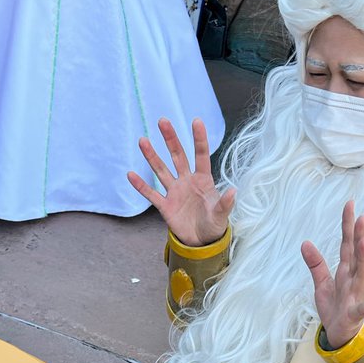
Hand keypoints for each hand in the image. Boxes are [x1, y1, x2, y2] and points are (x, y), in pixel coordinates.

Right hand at [128, 118, 234, 247]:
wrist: (202, 241)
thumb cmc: (214, 225)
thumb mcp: (221, 215)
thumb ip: (225, 203)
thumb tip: (233, 191)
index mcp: (203, 180)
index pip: (201, 156)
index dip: (199, 139)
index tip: (196, 120)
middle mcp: (187, 182)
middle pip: (178, 156)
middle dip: (171, 139)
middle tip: (163, 121)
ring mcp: (175, 192)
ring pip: (161, 170)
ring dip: (152, 156)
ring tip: (143, 141)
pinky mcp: (165, 206)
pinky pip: (151, 194)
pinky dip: (141, 186)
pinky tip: (130, 174)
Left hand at [301, 201, 363, 348]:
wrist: (338, 333)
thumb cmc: (334, 307)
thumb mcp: (321, 283)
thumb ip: (315, 264)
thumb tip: (304, 242)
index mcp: (344, 271)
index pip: (346, 244)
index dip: (347, 225)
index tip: (350, 204)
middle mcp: (352, 279)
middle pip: (356, 255)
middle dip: (358, 236)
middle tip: (361, 216)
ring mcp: (355, 295)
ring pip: (362, 275)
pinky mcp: (355, 313)